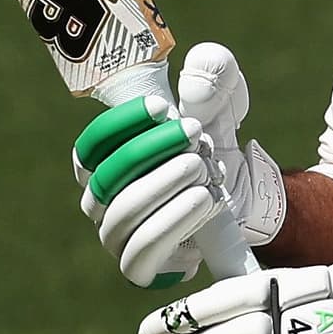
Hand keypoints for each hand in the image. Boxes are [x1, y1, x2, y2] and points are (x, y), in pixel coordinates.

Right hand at [70, 42, 282, 289]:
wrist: (240, 202)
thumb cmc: (211, 151)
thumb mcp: (216, 108)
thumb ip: (211, 81)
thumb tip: (203, 65)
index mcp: (101, 163)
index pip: (92, 145)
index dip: (121, 124)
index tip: (161, 105)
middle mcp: (99, 201)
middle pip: (109, 176)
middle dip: (152, 152)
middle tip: (194, 134)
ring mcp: (115, 237)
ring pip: (124, 213)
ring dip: (164, 186)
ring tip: (204, 169)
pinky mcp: (137, 268)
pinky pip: (143, 250)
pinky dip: (174, 223)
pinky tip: (205, 201)